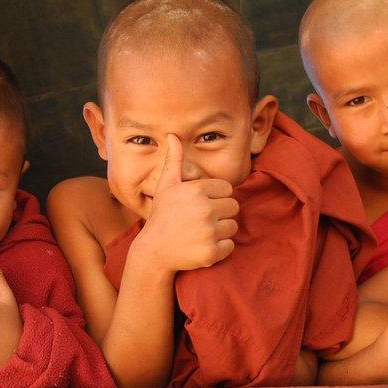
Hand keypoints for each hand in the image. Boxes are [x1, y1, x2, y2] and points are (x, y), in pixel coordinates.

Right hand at [132, 134, 238, 272]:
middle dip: (222, 213)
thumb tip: (173, 135)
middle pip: (234, 207)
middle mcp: (204, 209)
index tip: (202, 205)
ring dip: (222, 231)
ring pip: (233, 226)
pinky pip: (230, 245)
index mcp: (197, 190)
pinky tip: (203, 245)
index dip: (216, 197)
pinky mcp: (212, 252)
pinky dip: (220, 248)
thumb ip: (174, 160)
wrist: (153, 252)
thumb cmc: (161, 216)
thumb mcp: (166, 186)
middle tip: (203, 220)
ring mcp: (209, 232)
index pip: (227, 189)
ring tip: (202, 232)